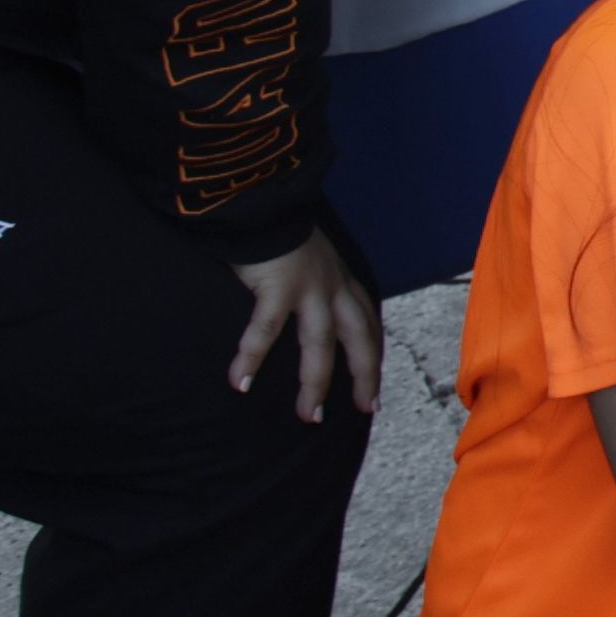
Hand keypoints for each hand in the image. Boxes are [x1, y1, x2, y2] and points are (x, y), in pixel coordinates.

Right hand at [223, 231, 380, 422]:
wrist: (262, 201)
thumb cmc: (278, 231)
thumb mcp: (311, 260)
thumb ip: (313, 285)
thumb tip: (304, 312)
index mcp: (342, 281)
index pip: (368, 325)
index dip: (373, 358)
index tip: (376, 389)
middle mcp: (333, 287)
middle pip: (359, 340)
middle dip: (365, 378)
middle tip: (367, 410)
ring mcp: (308, 288)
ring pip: (319, 345)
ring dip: (314, 383)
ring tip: (307, 415)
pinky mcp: (277, 286)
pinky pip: (265, 330)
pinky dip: (251, 358)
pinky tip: (240, 383)